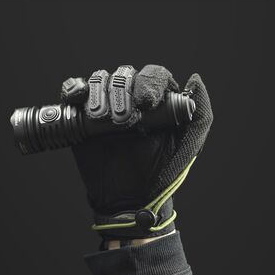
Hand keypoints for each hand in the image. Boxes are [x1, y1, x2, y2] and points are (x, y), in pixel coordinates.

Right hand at [61, 64, 212, 239]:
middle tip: (122, 122)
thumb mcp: (189, 144)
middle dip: (122, 92)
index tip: (145, 103)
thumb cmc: (162, 174)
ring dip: (99, 93)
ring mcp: (107, 107)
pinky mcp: (83, 117)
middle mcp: (132, 100)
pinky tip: (78, 98)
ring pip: (100, 80)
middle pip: (124, 75)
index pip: (153, 75)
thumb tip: (194, 79)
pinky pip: (76, 92)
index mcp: (159, 102)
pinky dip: (74, 89)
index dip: (148, 83)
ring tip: (102, 119)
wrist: (129, 200)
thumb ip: (200, 114)